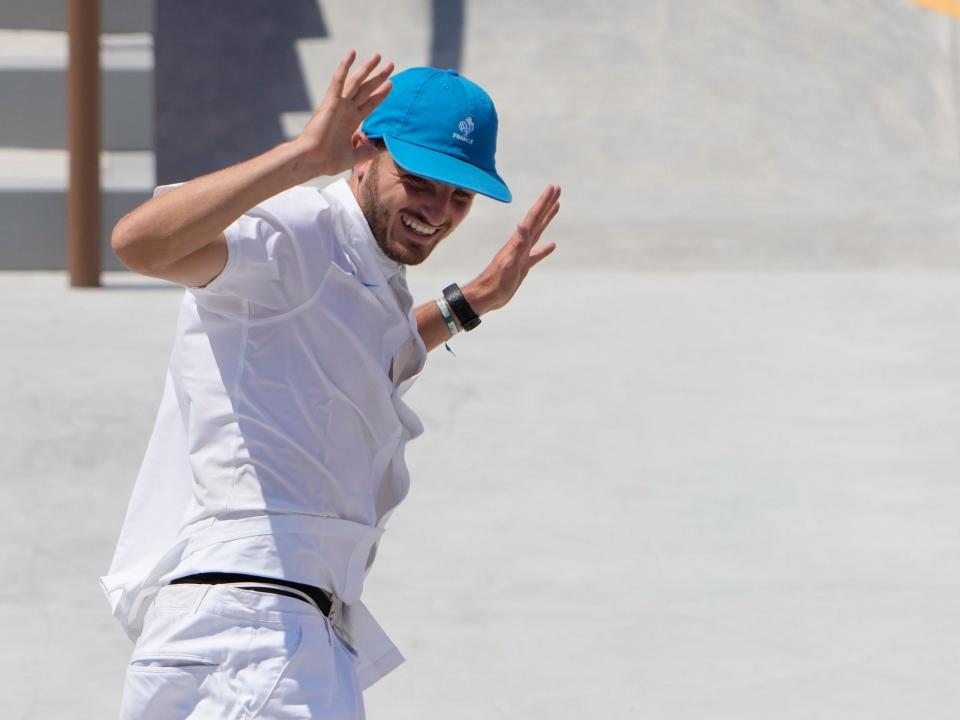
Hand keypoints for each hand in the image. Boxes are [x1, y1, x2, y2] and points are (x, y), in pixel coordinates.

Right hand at [295, 50, 393, 177]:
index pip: (370, 103)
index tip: (391, 83)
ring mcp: (339, 104)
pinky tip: (352, 53)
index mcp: (351, 120)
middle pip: (367, 89)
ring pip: (356, 81)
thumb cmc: (327, 161)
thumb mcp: (353, 157)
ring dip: (367, 68)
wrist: (312, 160)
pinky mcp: (330, 102)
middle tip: (391, 64)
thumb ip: (366, 152)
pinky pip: (338, 81)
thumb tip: (378, 151)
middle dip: (379, 76)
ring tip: (378, 56)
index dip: (381, 93)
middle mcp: (346, 109)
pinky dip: (345, 67)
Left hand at [466, 184, 560, 314]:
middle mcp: (520, 244)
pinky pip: (536, 253)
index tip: (554, 187)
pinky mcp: (522, 266)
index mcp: (518, 241)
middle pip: (536, 219)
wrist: (485, 296)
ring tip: (556, 207)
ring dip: (547, 219)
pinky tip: (551, 245)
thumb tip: (522, 224)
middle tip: (557, 189)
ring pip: (538, 232)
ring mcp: (522, 254)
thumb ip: (517, 244)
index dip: (544, 202)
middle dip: (546, 204)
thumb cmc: (496, 281)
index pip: (533, 217)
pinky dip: (544, 248)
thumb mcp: (509, 262)